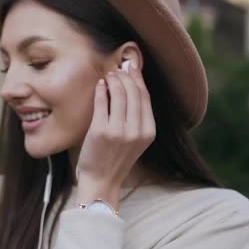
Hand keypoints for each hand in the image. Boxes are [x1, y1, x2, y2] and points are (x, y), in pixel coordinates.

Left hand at [76, 61, 155, 205]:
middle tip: (118, 69)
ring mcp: (118, 131)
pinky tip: (99, 84)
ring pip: (118, 94)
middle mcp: (136, 131)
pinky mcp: (100, 130)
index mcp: (148, 132)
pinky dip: (100, 90)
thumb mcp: (136, 140)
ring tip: (109, 75)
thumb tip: (134, 87)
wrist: (101, 180)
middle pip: (133, 93)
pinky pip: (101, 102)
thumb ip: (137, 118)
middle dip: (126, 76)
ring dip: (113, 80)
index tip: (132, 68)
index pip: (145, 98)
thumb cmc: (116, 159)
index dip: (138, 79)